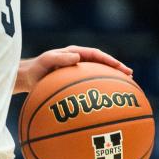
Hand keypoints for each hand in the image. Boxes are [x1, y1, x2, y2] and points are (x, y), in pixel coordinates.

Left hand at [14, 45, 132, 93]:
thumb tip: (77, 57)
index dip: (110, 61)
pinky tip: (104, 104)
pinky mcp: (74, 83)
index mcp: (75, 53)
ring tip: (124, 90)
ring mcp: (78, 72)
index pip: (97, 55)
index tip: (121, 68)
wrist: (27, 78)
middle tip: (130, 77)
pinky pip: (88, 87)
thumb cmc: (36, 69)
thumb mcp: (46, 60)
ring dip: (110, 81)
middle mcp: (79, 61)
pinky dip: (97, 92)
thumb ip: (60, 58)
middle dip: (117, 70)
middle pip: (102, 65)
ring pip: (98, 76)